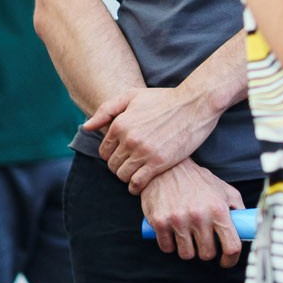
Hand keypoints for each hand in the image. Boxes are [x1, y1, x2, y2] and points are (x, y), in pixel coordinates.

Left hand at [88, 84, 219, 192]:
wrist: (196, 103)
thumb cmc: (165, 99)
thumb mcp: (132, 96)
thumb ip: (106, 110)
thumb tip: (86, 127)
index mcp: (119, 125)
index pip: (104, 151)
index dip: (113, 155)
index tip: (124, 155)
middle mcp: (128, 139)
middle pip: (113, 165)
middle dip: (120, 167)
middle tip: (133, 165)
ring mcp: (143, 152)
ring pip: (123, 175)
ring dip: (128, 177)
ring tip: (138, 173)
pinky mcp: (159, 162)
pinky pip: (138, 183)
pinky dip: (136, 187)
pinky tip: (141, 184)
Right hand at [143, 160, 244, 265]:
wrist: (167, 168)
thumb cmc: (199, 181)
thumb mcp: (224, 190)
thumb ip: (238, 208)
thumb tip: (248, 227)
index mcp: (219, 210)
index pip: (231, 246)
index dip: (231, 259)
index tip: (226, 261)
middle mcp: (200, 217)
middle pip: (207, 254)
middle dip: (207, 252)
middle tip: (204, 244)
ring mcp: (178, 220)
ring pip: (186, 254)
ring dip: (188, 251)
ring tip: (189, 239)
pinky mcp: (160, 222)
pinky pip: (167, 248)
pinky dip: (170, 246)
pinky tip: (173, 237)